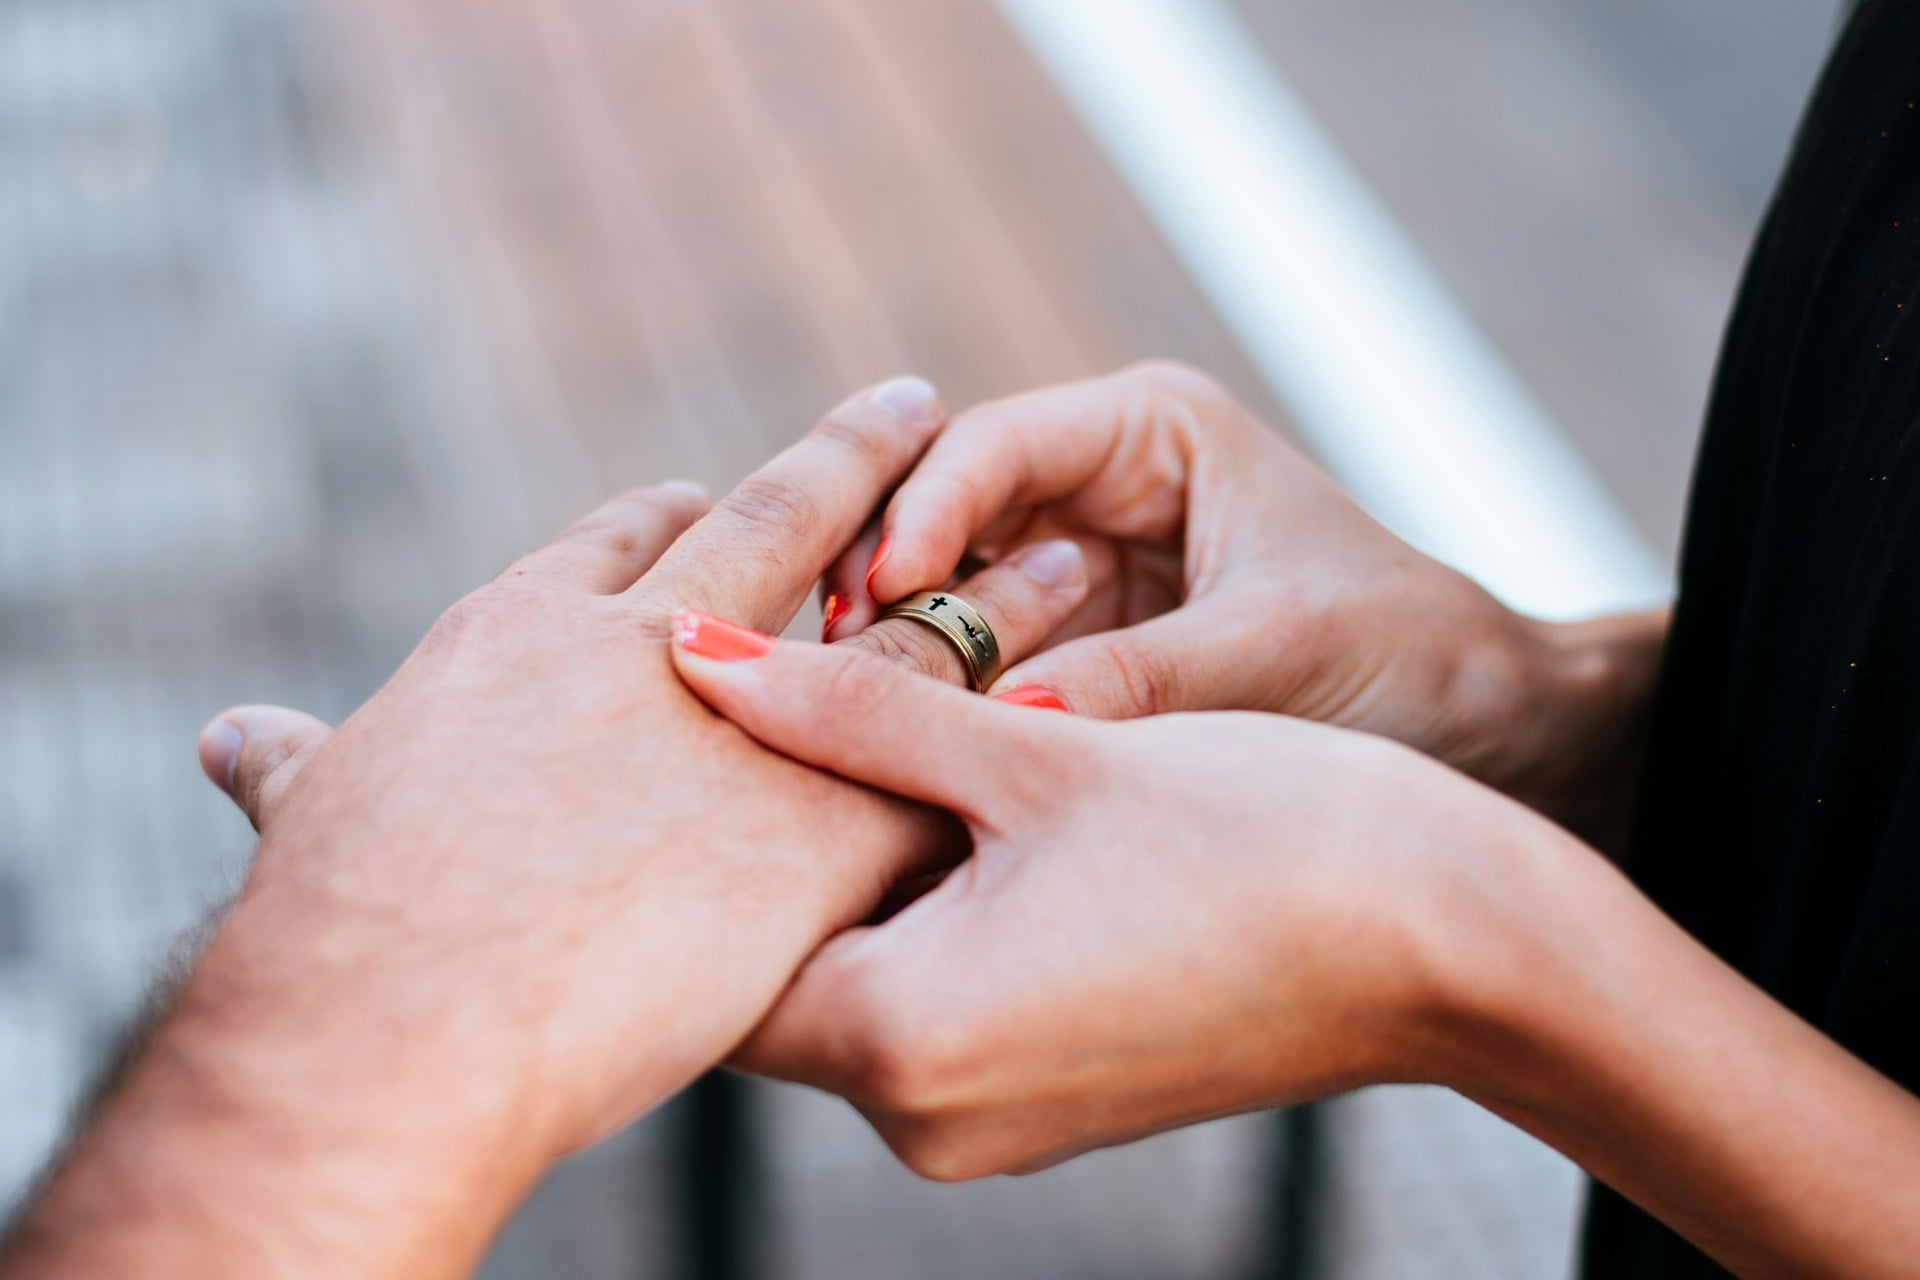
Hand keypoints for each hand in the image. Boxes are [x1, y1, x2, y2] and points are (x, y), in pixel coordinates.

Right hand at [12, 378, 1090, 1279]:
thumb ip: (300, 768)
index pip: (622, 541)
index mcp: (528, 632)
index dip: (678, 514)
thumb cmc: (338, 926)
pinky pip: (940, 759)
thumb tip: (233, 741)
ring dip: (980, 583)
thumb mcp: (311, 818)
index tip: (714, 491)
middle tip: (918, 407)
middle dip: (856, 466)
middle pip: (776, 526)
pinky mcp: (822, 823)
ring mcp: (747, 724)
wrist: (405, 1004)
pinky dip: (1006, 724)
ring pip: (897, 623)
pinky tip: (1072, 703)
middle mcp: (649, 645)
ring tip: (1061, 542)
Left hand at [667, 625, 1562, 1178]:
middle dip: (782, 828)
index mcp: (904, 1045)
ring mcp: (988, 1125)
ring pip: (860, 974)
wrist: (1455, 942)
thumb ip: (853, 704)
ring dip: (865, 859)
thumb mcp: (1041, 749)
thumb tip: (698, 652)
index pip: (714, 940)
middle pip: (782, 960)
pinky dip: (930, 907)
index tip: (712, 705)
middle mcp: (927, 1121)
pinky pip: (933, 1003)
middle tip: (790, 688)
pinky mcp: (1043, 1104)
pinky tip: (969, 804)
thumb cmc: (1267, 837)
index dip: (702, 810)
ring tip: (884, 725)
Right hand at [823, 362, 1666, 843]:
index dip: (924, 511)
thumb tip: (1000, 727)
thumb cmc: (1411, 656)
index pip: (993, 447)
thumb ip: (1138, 683)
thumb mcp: (1275, 653)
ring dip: (902, 653)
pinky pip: (983, 675)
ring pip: (945, 601)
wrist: (1493, 736)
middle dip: (883, 585)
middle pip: (941, 519)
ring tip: (845, 714)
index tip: (878, 590)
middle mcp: (1094, 494)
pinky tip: (901, 757)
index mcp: (1147, 435)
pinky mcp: (1074, 661)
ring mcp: (1074, 580)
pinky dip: (945, 709)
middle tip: (826, 662)